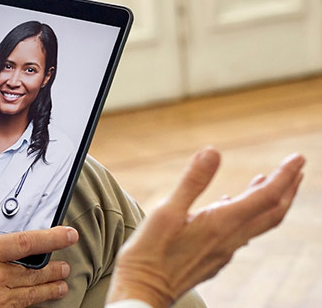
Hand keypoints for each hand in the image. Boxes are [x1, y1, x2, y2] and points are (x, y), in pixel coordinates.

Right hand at [0, 226, 77, 307]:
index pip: (23, 243)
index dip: (50, 238)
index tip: (67, 234)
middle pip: (33, 272)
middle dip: (52, 270)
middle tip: (65, 266)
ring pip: (29, 294)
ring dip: (48, 290)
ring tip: (60, 286)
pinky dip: (27, 304)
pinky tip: (33, 303)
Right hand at [107, 148, 305, 307]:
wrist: (144, 292)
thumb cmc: (150, 253)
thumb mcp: (166, 211)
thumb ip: (192, 182)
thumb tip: (213, 151)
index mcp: (223, 224)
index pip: (266, 196)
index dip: (285, 175)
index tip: (298, 158)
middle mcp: (231, 239)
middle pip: (273, 213)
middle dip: (289, 189)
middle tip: (298, 168)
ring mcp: (225, 252)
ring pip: (259, 224)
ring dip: (272, 202)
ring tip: (270, 181)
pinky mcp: (215, 259)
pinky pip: (243, 234)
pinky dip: (249, 215)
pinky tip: (232, 206)